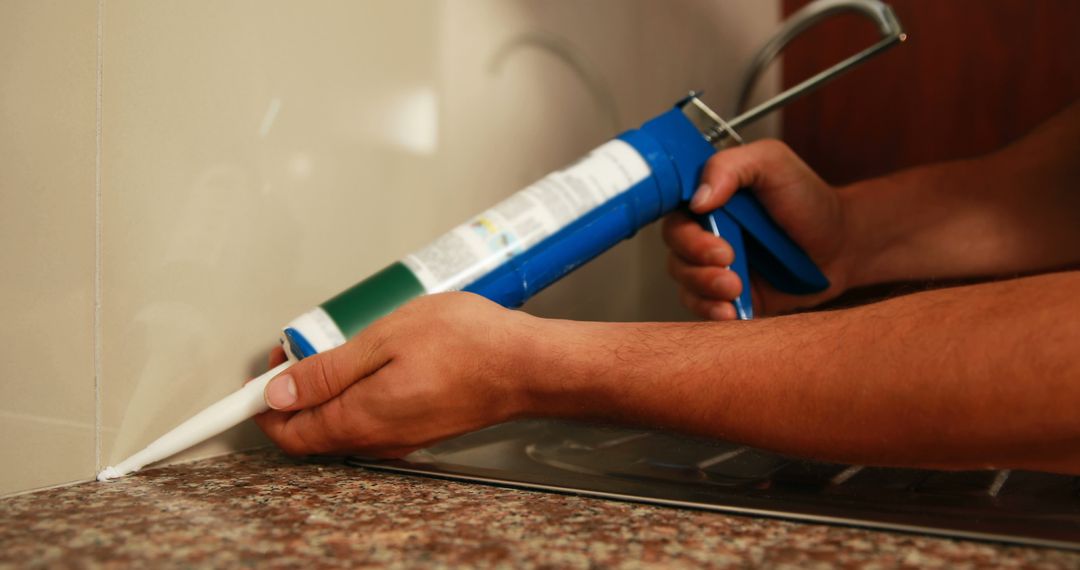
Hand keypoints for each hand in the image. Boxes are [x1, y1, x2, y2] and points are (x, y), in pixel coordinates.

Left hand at [254, 292, 538, 457]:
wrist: (528, 367)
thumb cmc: (469, 346)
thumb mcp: (384, 340)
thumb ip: (326, 371)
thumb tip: (277, 393)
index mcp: (358, 419)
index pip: (286, 431)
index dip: (261, 403)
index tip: (260, 371)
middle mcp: (375, 439)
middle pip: (311, 429)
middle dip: (292, 392)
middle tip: (301, 347)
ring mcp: (399, 437)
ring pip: (340, 422)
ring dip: (326, 390)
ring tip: (339, 345)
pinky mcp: (418, 427)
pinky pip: (369, 418)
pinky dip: (355, 393)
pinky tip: (373, 359)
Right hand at [662, 140, 853, 318]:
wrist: (841, 244)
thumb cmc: (808, 200)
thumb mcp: (773, 163)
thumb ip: (731, 166)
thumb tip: (698, 198)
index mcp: (708, 199)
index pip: (674, 213)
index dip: (684, 226)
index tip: (709, 226)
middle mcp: (705, 233)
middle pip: (675, 250)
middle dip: (696, 259)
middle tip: (728, 259)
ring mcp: (714, 267)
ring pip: (685, 282)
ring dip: (705, 287)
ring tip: (737, 287)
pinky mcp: (727, 297)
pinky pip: (703, 309)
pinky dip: (712, 312)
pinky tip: (731, 310)